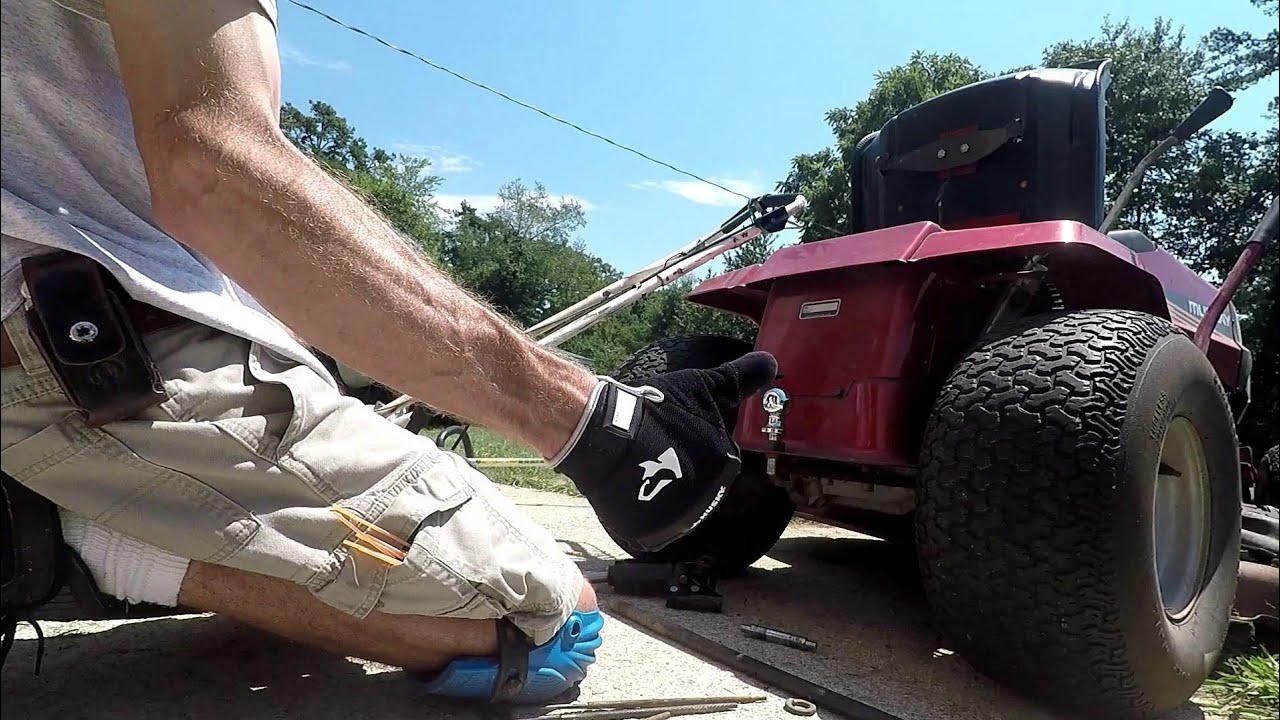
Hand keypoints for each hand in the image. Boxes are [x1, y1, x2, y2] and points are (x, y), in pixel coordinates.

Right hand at [549, 352, 777, 550]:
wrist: (604, 432)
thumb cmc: (656, 408)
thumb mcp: (703, 387)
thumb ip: (740, 378)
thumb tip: (771, 363)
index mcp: (726, 466)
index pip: (717, 458)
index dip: (694, 443)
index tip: (675, 434)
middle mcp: (709, 499)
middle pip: (697, 483)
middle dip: (680, 468)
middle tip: (655, 447)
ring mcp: (680, 520)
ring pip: (675, 505)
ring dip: (662, 491)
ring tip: (639, 465)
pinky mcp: (652, 533)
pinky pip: (654, 525)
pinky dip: (643, 511)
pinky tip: (631, 489)